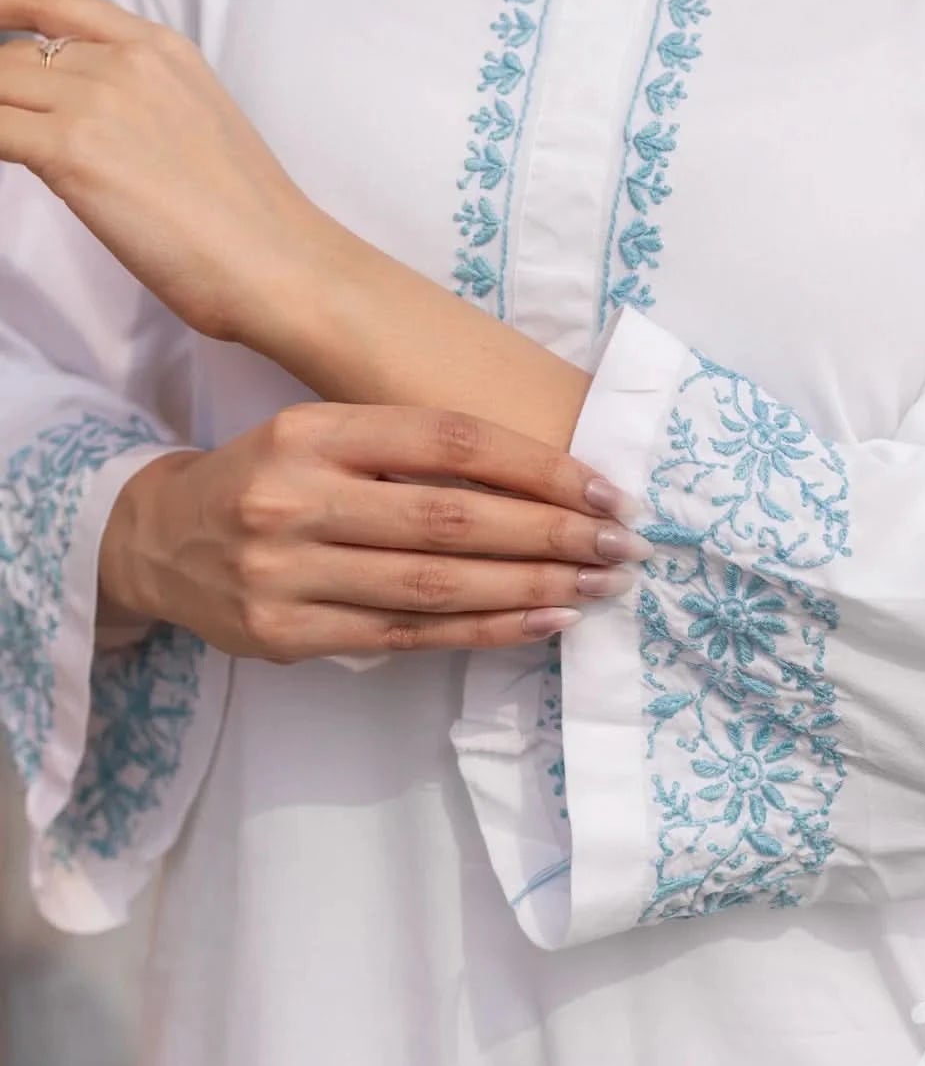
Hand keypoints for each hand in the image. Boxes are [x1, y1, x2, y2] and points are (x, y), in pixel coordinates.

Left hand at [0, 0, 328, 341]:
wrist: (276, 261)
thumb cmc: (247, 220)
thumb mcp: (198, 126)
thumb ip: (138, 104)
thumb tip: (82, 125)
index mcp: (161, 49)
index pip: (56, 6)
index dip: (0, 6)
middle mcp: (126, 61)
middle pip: (13, 58)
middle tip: (5, 131)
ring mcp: (96, 101)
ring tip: (4, 145)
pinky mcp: (71, 150)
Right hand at [100, 400, 648, 663]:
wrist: (162, 542)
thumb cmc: (272, 478)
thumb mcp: (321, 434)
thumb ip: (410, 446)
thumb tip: (546, 471)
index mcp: (313, 430)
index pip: (448, 440)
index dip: (536, 464)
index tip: (603, 486)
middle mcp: (296, 498)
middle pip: (452, 518)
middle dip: (552, 532)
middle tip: (622, 543)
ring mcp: (288, 573)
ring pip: (436, 585)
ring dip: (533, 587)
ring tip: (601, 584)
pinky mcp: (289, 635)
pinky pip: (408, 635)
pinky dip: (486, 630)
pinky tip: (546, 620)